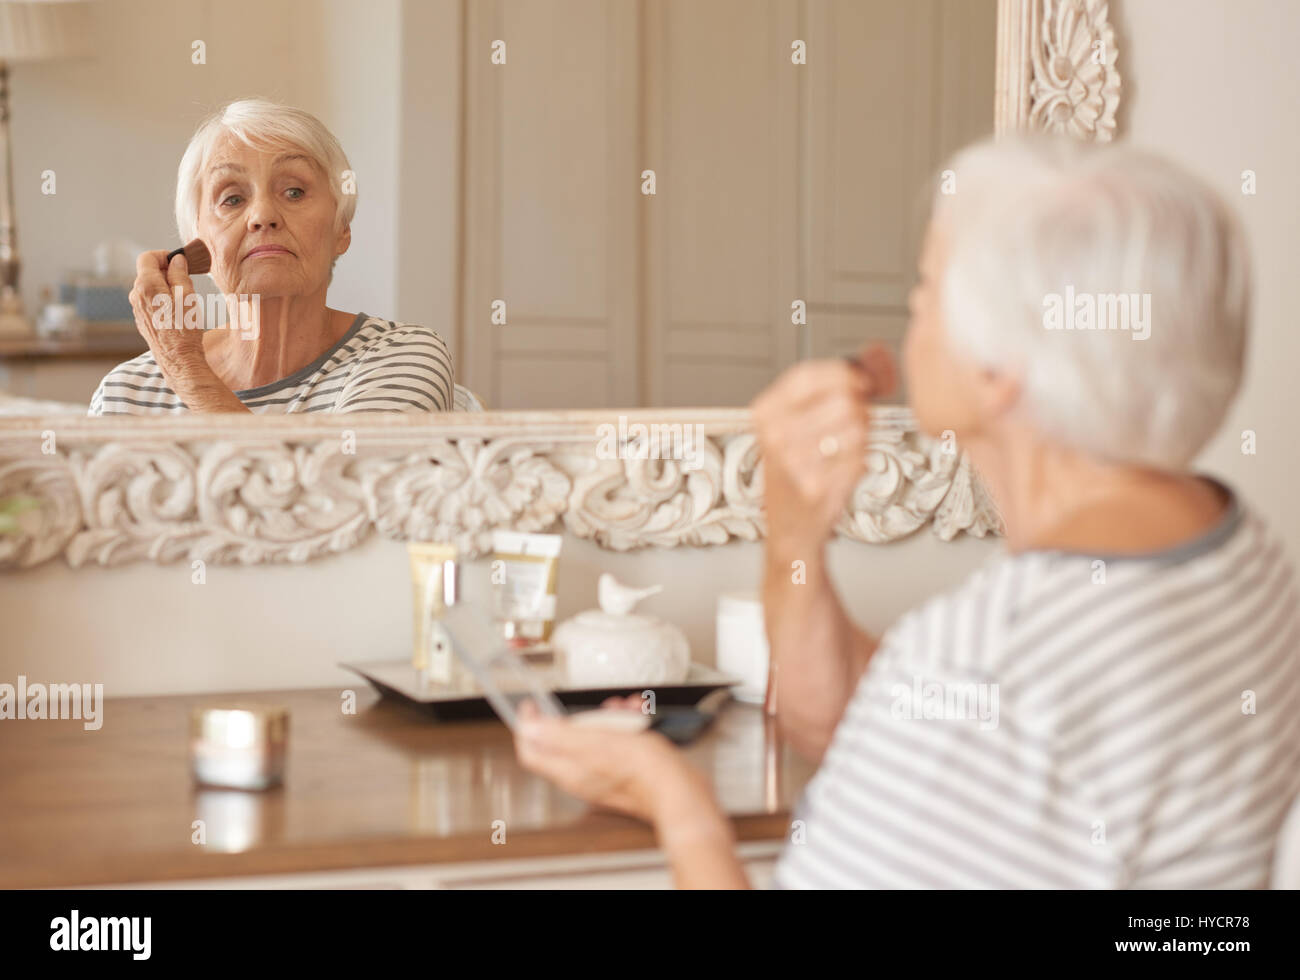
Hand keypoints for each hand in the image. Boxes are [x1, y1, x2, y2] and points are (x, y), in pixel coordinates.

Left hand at [128, 249, 206, 368]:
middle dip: (167, 272)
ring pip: (150, 288)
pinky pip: (150, 302)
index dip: (163, 256)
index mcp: (146, 285)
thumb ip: (179, 274)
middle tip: (186, 281)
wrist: (178, 359)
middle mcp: (136, 295)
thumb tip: (176, 260)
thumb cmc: (184, 328)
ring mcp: (137, 308)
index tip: (179, 262)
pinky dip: (162, 300)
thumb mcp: (187, 296)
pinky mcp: (142, 320)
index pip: (147, 257)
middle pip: (148, 272)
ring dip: (165, 287)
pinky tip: (177, 312)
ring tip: (184, 299)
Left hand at [514, 698, 694, 822]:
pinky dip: (626, 726)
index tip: (530, 706)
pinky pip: (617, 743)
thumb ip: (558, 736)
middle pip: (565, 741)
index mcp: (568, 770)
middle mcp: (582, 775)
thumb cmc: (641, 771)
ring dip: (607, 717)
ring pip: (595, 738)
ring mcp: (604, 774)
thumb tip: (528, 729)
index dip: (526, 726)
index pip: (532, 751)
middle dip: (579, 716)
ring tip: (625, 707)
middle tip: (593, 705)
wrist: (678, 791)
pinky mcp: (625, 771)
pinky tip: (639, 716)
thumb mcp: (595, 743)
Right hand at [749, 343, 896, 550]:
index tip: (859, 381)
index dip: (845, 372)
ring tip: (842, 449)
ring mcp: (795, 462)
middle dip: (858, 409)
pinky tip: (841, 469)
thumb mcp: (799, 422)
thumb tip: (878, 352)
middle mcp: (775, 435)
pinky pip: (860, 456)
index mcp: (765, 412)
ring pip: (856, 427)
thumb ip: (836, 383)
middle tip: (849, 424)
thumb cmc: (798, 470)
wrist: (790, 528)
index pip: (810, 375)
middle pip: (842, 399)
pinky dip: (859, 461)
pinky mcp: (817, 486)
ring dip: (860, 437)